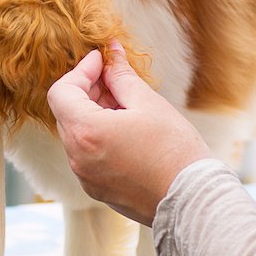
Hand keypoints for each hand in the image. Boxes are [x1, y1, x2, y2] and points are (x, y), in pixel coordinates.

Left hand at [47, 41, 209, 225]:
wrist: (194, 204)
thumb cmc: (176, 152)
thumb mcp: (149, 104)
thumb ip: (122, 76)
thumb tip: (111, 52)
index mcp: (85, 132)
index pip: (61, 91)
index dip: (80, 71)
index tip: (101, 61)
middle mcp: (76, 157)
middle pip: (66, 112)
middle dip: (87, 90)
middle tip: (115, 78)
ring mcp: (84, 176)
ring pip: (76, 133)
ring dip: (92, 113)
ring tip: (126, 105)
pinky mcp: (95, 188)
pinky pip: (86, 154)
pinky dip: (97, 136)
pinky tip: (126, 130)